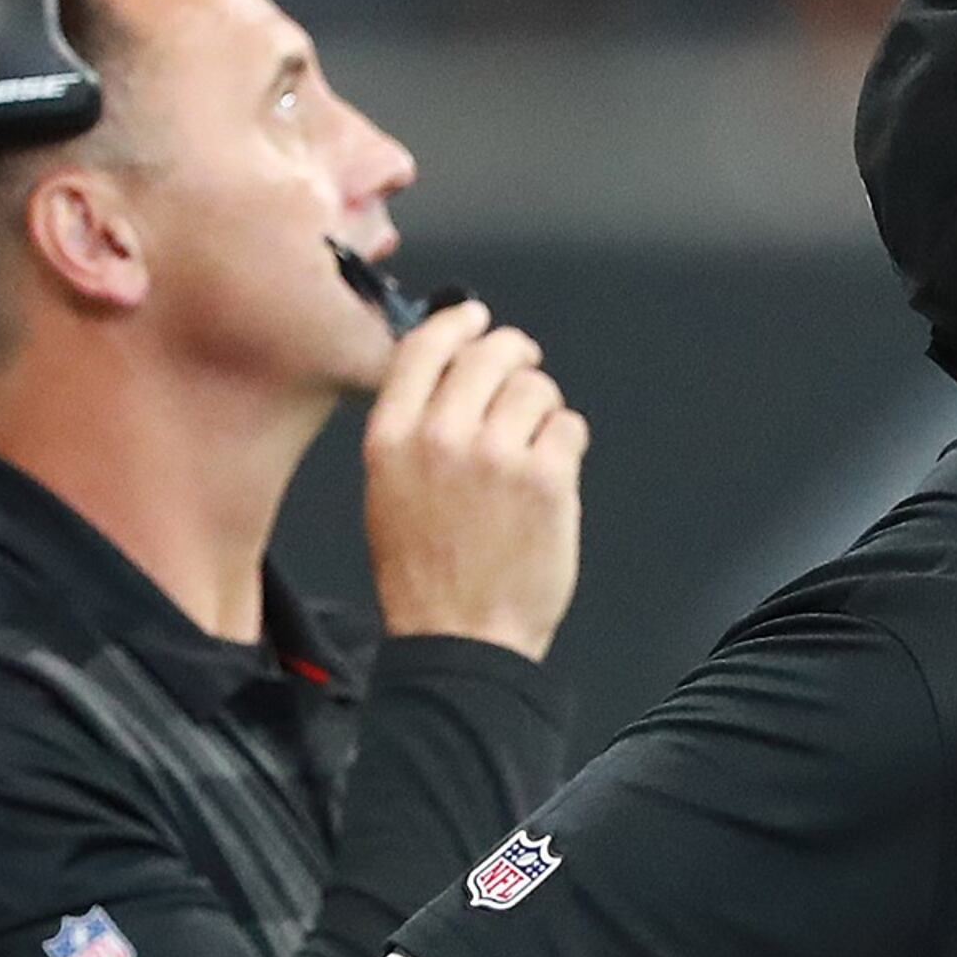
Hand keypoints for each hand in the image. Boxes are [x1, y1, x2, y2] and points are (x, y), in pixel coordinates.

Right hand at [361, 301, 586, 658]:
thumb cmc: (424, 579)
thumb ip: (412, 430)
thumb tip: (446, 379)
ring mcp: (498, 455)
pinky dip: (567, 440)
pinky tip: (554, 468)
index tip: (475, 318)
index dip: (457, 323)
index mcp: (392, 438)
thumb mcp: (387, 493)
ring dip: (542, 406)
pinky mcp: (547, 478)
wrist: (461, 638)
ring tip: (535, 441)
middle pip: (487, 354)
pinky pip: (569, 426)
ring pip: (535, 388)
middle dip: (513, 353)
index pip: (425, 348)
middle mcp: (442, 436)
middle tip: (524, 366)